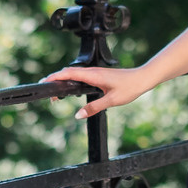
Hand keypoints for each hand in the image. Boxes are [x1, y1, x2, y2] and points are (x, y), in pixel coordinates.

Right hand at [40, 64, 155, 118]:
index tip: (44, 82)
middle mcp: (93, 71)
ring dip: (63, 79)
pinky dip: (72, 79)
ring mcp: (95, 72)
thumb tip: (78, 115)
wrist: (142, 78)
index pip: (68, 73)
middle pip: (68, 72)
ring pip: (74, 72)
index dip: (55, 77)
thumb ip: (93, 108)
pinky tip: (72, 88)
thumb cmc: (130, 87)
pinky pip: (81, 75)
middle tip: (47, 91)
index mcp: (93, 75)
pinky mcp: (99, 75)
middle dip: (55, 79)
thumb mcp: (111, 101)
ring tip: (56, 90)